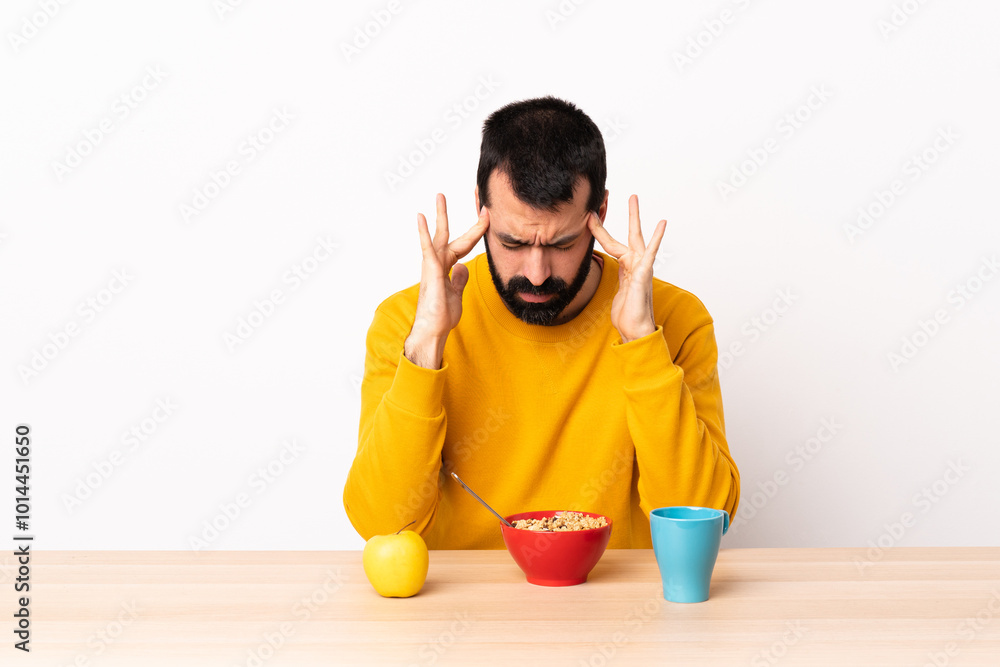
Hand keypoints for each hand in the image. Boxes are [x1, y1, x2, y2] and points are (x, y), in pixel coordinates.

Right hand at [406, 194, 488, 365]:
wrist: (434, 330)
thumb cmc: (441, 315)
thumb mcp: (456, 293)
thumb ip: (459, 279)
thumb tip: (462, 268)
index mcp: (446, 267)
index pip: (464, 243)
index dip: (476, 230)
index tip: (486, 216)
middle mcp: (438, 263)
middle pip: (449, 234)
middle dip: (451, 215)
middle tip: (448, 195)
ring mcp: (433, 266)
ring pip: (440, 236)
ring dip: (440, 216)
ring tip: (439, 197)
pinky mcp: (431, 271)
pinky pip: (428, 248)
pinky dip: (424, 233)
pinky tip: (421, 218)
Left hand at [588, 195, 666, 342]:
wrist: (635, 329)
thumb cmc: (627, 314)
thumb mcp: (617, 291)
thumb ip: (619, 278)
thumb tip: (615, 273)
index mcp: (627, 268)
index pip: (612, 244)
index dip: (601, 231)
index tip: (592, 217)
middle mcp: (636, 264)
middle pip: (628, 234)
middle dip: (626, 215)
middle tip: (623, 195)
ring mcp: (641, 268)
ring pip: (636, 237)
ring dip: (634, 217)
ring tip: (633, 198)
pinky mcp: (644, 274)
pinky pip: (650, 253)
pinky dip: (657, 238)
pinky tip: (662, 223)